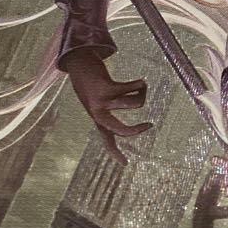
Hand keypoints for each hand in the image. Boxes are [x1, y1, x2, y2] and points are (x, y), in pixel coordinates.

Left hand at [61, 47, 151, 164]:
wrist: (77, 63)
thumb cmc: (91, 82)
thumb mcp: (98, 99)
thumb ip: (107, 107)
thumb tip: (129, 104)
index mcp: (98, 118)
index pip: (107, 141)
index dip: (116, 154)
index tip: (125, 165)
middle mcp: (99, 114)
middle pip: (123, 131)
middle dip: (138, 130)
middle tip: (149, 125)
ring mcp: (102, 102)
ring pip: (136, 104)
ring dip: (142, 93)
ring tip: (141, 86)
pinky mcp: (107, 88)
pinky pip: (134, 88)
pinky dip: (141, 84)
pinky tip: (141, 81)